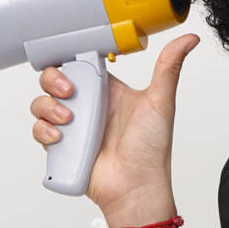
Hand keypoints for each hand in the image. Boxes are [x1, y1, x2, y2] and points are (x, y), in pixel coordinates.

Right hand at [30, 34, 200, 215]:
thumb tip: (188, 39)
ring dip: (48, 107)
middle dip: (53, 81)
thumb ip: (168, 67)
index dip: (71, 58)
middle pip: (55, 80)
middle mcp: (89, 105)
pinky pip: (39, 131)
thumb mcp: (160, 101)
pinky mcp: (63, 146)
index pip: (80, 63)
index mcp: (109, 90)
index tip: (75, 64)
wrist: (136, 188)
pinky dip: (43, 131)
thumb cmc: (152, 149)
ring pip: (43, 104)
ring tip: (68, 120)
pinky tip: (60, 137)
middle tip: (68, 92)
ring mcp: (75, 126)